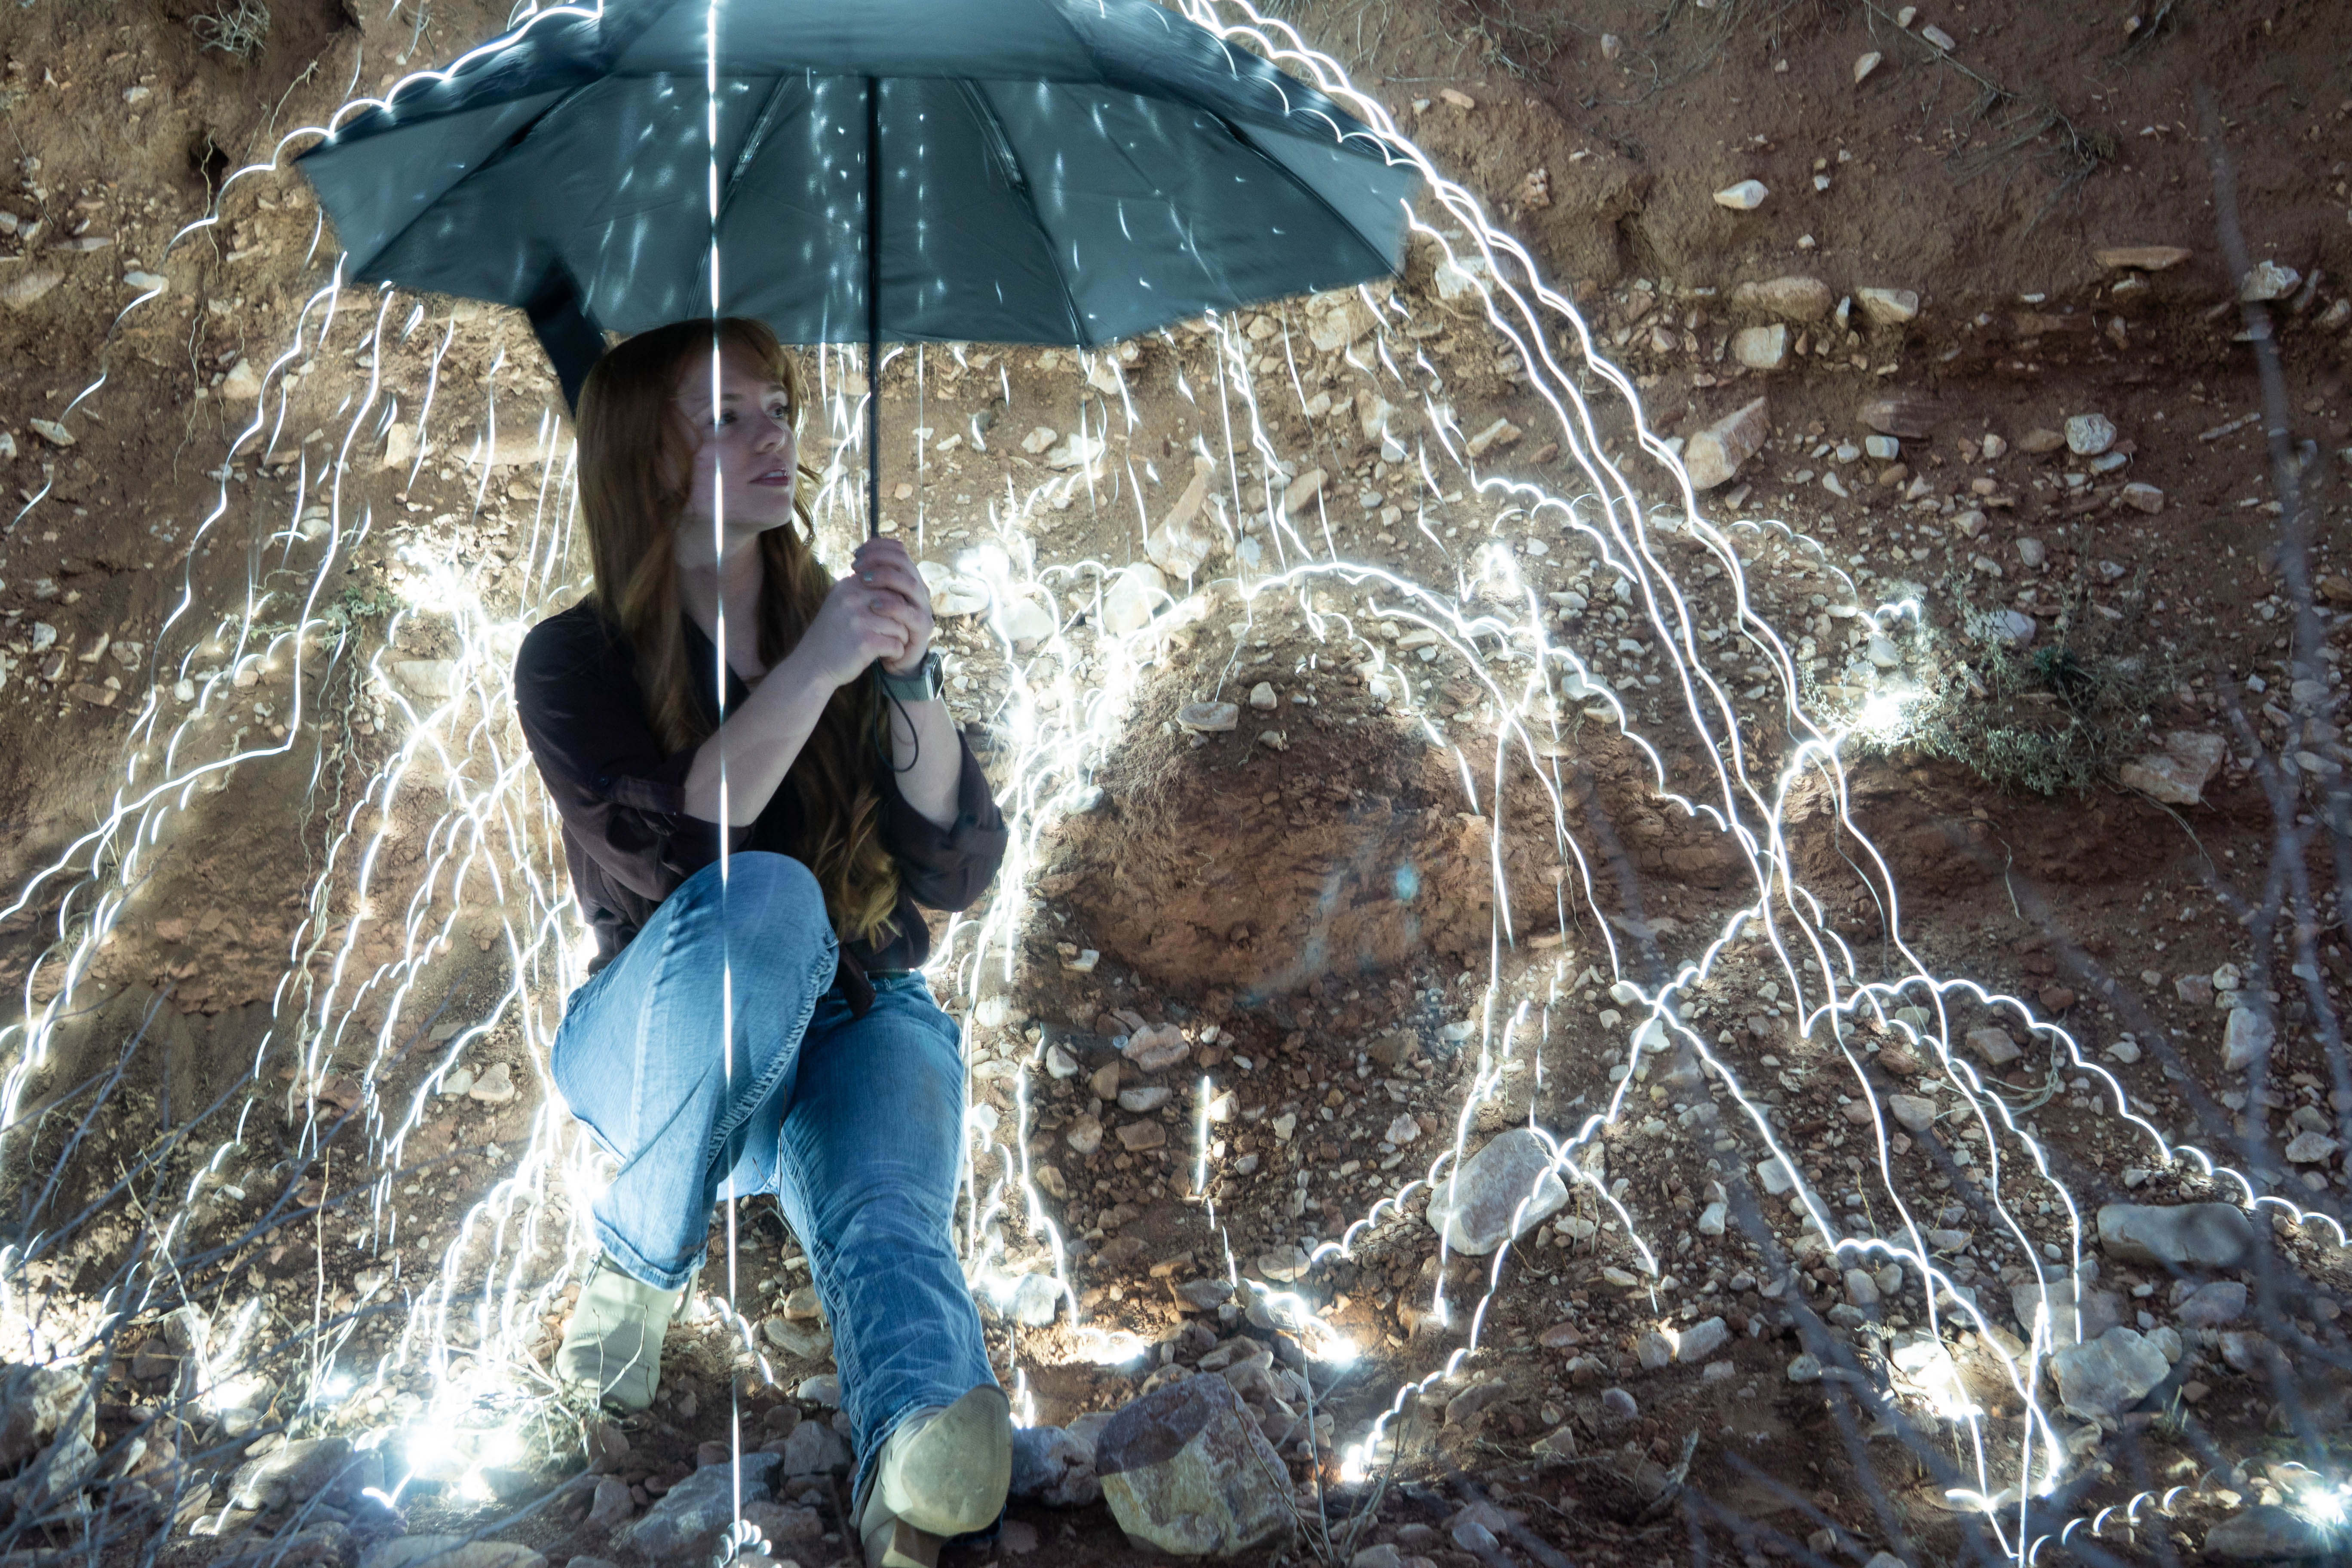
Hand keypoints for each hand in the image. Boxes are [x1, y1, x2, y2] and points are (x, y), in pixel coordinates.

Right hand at [793, 557, 914, 689]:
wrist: (812, 664)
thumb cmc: (833, 634)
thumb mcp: (841, 604)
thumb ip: (863, 591)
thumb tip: (898, 585)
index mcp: (848, 586)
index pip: (888, 585)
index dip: (895, 603)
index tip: (888, 618)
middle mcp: (852, 599)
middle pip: (898, 604)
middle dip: (901, 620)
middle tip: (893, 634)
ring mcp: (859, 620)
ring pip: (900, 625)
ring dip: (899, 639)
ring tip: (888, 646)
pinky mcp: (865, 642)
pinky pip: (897, 645)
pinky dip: (895, 653)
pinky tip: (885, 656)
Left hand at [851, 536, 935, 677]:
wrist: (890, 655)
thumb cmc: (878, 624)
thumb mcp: (872, 598)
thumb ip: (869, 580)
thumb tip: (856, 559)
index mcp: (907, 577)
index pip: (898, 551)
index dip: (878, 547)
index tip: (856, 553)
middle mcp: (918, 588)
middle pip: (905, 563)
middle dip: (879, 559)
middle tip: (856, 566)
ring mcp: (923, 607)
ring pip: (911, 584)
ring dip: (886, 578)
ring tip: (864, 580)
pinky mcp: (923, 627)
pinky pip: (911, 613)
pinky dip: (893, 607)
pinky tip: (874, 605)